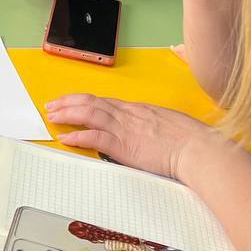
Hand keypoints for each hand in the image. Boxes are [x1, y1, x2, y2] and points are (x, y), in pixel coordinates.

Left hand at [44, 94, 220, 182]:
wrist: (198, 149)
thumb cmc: (191, 140)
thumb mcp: (169, 126)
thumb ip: (153, 127)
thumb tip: (148, 132)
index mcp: (138, 109)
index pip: (104, 101)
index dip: (84, 100)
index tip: (71, 101)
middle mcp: (128, 114)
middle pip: (91, 102)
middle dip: (69, 102)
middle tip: (52, 105)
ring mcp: (125, 128)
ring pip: (88, 114)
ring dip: (67, 115)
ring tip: (53, 117)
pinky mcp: (124, 145)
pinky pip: (94, 137)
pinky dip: (78, 136)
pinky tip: (66, 138)